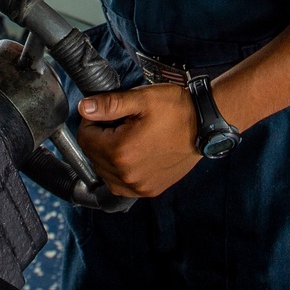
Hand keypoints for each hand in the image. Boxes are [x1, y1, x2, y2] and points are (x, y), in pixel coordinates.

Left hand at [77, 84, 200, 197]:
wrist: (205, 125)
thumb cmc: (176, 110)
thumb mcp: (141, 99)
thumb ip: (109, 104)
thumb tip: (84, 107)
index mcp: (121, 151)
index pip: (85, 138)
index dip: (91, 122)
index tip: (105, 114)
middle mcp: (127, 174)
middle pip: (93, 156)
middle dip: (99, 139)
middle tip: (118, 123)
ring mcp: (138, 186)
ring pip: (104, 172)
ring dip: (107, 156)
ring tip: (126, 138)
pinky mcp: (149, 190)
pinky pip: (120, 185)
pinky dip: (119, 171)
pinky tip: (131, 155)